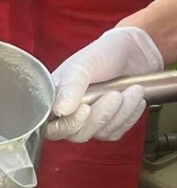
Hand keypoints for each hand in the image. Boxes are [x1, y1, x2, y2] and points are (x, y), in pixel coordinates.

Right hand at [48, 26, 162, 142]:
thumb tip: (60, 110)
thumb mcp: (85, 64)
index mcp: (56, 99)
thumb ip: (70, 86)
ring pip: (100, 133)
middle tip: (115, 94)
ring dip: (120, 112)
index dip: (67, 124)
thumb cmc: (105, 53)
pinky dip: (129, 115)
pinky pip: (117, 132)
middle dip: (100, 115)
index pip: (51, 127)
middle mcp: (70, 114)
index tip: (85, 108)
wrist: (134, 52)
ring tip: (133, 89)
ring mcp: (91, 122)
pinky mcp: (110, 127)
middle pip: (77, 135)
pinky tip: (135, 98)